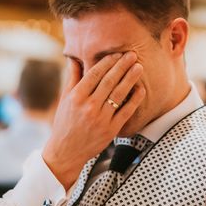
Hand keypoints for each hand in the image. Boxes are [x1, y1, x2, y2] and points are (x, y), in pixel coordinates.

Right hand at [42, 51, 145, 188]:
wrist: (66, 152)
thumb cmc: (65, 123)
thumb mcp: (65, 99)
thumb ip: (72, 78)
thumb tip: (75, 57)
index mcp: (76, 97)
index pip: (94, 74)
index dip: (108, 62)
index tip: (117, 54)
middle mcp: (89, 106)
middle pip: (109, 81)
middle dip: (122, 66)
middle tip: (132, 55)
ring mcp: (101, 118)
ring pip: (119, 94)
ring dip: (130, 79)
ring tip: (138, 67)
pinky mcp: (111, 130)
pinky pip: (126, 111)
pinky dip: (134, 99)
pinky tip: (141, 89)